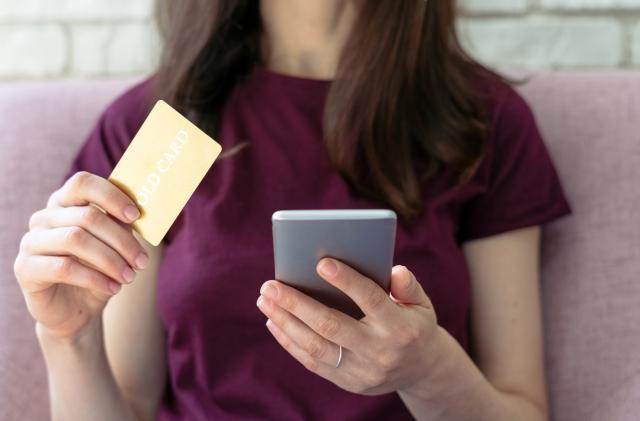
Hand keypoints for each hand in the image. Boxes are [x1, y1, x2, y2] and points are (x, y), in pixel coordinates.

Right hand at [13, 171, 148, 339]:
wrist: (74, 309)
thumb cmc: (97, 271)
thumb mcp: (113, 246)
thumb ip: (120, 225)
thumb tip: (139, 213)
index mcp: (65, 203)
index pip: (83, 183)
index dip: (110, 196)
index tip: (135, 215)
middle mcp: (44, 217)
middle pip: (87, 216)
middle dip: (121, 240)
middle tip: (142, 261)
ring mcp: (31, 241)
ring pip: (75, 240)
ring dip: (110, 260)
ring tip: (129, 277)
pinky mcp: (25, 268)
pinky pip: (63, 267)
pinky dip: (95, 278)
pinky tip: (113, 288)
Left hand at [257, 258, 442, 395]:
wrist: (422, 371)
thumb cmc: (414, 324)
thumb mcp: (421, 303)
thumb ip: (408, 285)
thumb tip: (393, 270)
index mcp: (399, 326)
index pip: (371, 299)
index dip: (347, 281)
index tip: (322, 263)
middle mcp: (379, 351)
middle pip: (331, 325)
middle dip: (297, 304)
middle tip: (270, 284)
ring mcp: (362, 371)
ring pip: (316, 347)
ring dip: (285, 322)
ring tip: (265, 300)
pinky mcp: (348, 382)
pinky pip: (313, 363)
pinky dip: (290, 342)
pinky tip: (273, 322)